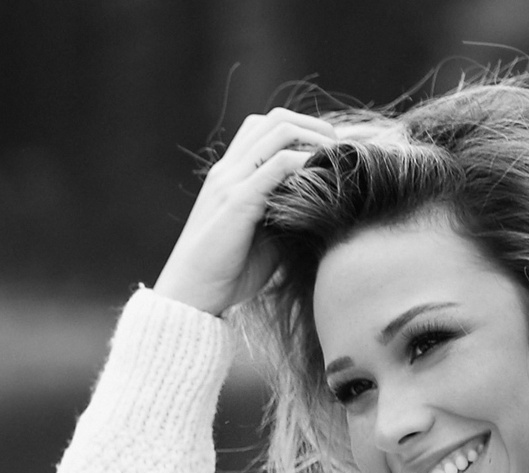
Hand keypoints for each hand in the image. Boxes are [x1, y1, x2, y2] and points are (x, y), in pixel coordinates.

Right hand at [151, 107, 340, 317]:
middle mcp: (227, 171)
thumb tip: (326, 200)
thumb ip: (285, 209)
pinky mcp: (238, 202)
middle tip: (338, 154)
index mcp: (228, 176)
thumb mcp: (262, 234)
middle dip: (316, 128)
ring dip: (315, 140)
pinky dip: (307, 163)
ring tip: (335, 164)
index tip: (326, 156)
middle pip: (276, 119)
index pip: (265, 127)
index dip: (301, 132)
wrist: (190, 297)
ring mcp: (230, 183)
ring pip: (280, 131)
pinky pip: (279, 164)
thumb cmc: (227, 273)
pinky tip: (323, 183)